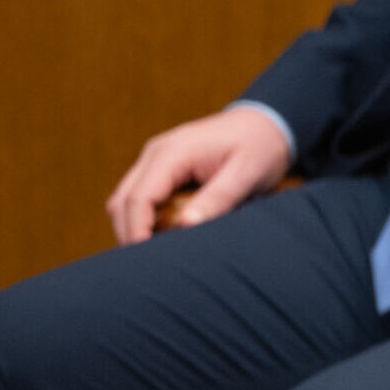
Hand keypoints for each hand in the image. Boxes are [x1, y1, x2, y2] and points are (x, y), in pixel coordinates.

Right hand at [105, 107, 290, 244]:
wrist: (267, 122)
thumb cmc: (260, 146)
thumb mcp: (247, 173)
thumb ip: (218, 198)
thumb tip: (186, 225)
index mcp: (173, 152)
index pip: (137, 198)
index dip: (136, 231)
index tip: (144, 261)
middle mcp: (156, 153)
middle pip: (122, 202)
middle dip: (129, 233)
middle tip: (148, 266)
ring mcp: (156, 159)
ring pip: (126, 200)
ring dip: (135, 226)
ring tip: (156, 254)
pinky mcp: (162, 168)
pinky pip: (141, 197)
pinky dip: (145, 218)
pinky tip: (164, 236)